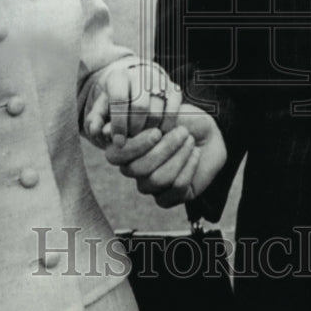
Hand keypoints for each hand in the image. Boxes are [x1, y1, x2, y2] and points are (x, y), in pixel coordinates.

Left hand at [84, 60, 181, 148]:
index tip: (118, 142)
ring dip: (148, 132)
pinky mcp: (174, 89)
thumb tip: (97, 130)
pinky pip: (173, 113)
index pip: (120, 99)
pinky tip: (156, 135)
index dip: (118, 124)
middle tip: (130, 140)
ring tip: (141, 139)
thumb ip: (95, 121)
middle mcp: (141, 73)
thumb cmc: (114, 104)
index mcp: (118, 76)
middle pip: (140, 106)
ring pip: (157, 112)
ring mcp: (160, 80)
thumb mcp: (100, 110)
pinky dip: (165, 128)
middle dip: (134, 129)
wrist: (134, 88)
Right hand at [105, 103, 225, 207]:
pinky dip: (188, 168)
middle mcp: (134, 169)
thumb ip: (135, 121)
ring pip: (157, 180)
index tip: (158, 131)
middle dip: (164, 149)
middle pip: (138, 170)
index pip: (116, 156)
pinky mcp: (169, 197)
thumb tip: (102, 131)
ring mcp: (150, 186)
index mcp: (125, 149)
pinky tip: (195, 152)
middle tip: (183, 132)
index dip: (136, 146)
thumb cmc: (181, 118)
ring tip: (190, 139)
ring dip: (178, 156)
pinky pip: (175, 190)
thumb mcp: (161, 112)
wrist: (208, 131)